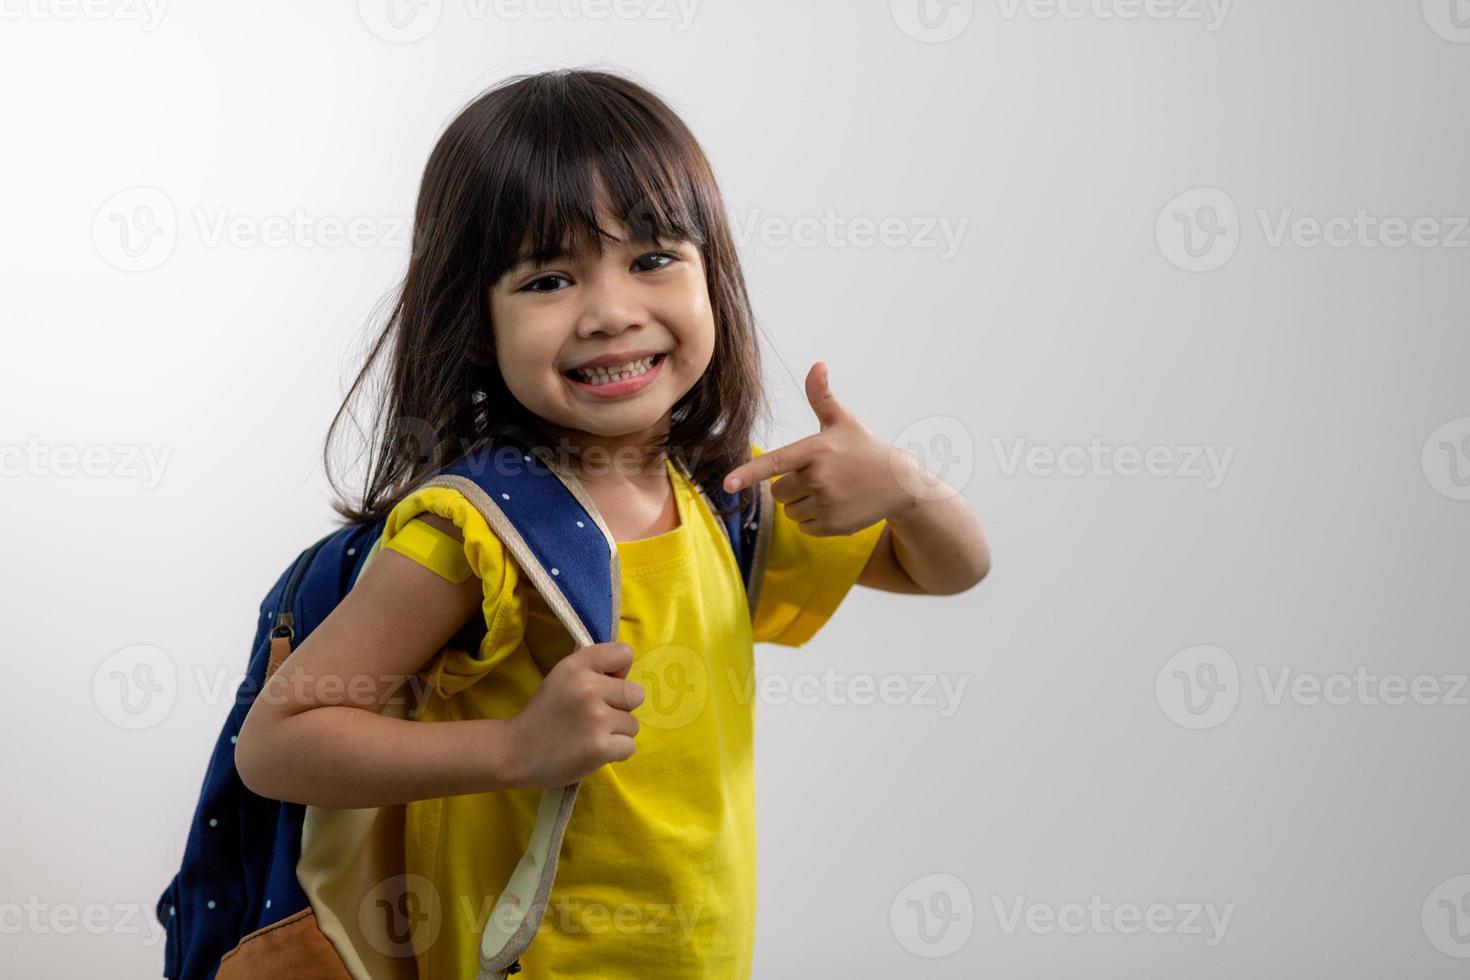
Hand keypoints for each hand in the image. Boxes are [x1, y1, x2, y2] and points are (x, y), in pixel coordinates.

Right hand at [506, 641, 643, 787]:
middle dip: (620, 707)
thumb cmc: (546, 713)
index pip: (624, 654)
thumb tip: (625, 676)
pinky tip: (593, 751)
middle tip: (594, 717)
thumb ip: (593, 668)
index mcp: (577, 666)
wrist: (516, 752)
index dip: (618, 673)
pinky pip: (629, 747)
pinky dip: (615, 752)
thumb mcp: (563, 676)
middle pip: (635, 694)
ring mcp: (596, 719)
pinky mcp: (600, 748)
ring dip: (616, 733)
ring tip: (589, 735)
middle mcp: (588, 688)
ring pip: (633, 724)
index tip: (602, 686)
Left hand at [721, 362, 922, 535]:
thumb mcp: (843, 421)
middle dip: (791, 486)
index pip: (775, 463)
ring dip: (802, 504)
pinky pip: (805, 527)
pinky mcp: (834, 525)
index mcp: (815, 450)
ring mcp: (827, 504)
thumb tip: (817, 365)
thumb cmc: (863, 449)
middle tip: (819, 477)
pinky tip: (835, 507)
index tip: (727, 484)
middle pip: (778, 491)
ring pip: (790, 511)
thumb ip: (821, 397)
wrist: (899, 482)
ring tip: (829, 491)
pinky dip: (815, 521)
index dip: (748, 474)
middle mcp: (819, 478)